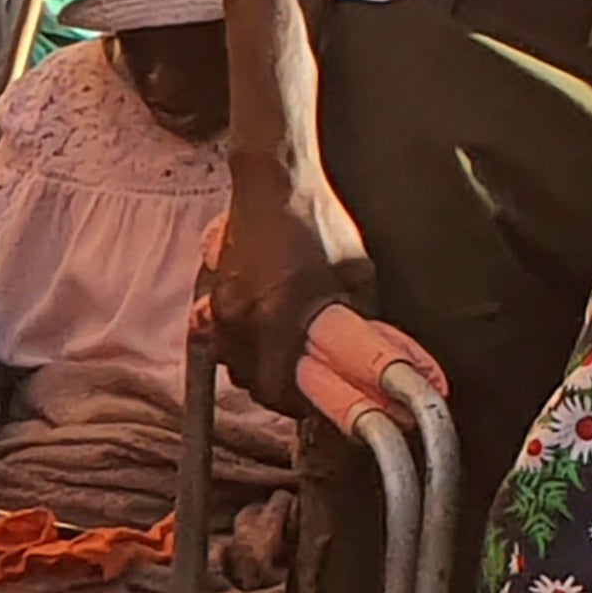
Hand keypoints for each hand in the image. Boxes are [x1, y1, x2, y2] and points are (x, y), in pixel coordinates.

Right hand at [204, 182, 452, 451]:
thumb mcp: (357, 272)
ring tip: (284, 363)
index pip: (280, 391)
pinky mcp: (213, 295)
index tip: (320, 408)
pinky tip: (260, 336)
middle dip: (279, 393)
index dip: (299, 408)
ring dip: (259, 370)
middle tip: (305, 390)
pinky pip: (222, 337)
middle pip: (253, 384)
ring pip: (235, 363)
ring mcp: (222, 307)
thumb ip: (361, 318)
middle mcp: (244, 318)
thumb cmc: (317, 223)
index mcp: (280, 317)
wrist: (273, 183)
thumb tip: (378, 351)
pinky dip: (242, 345)